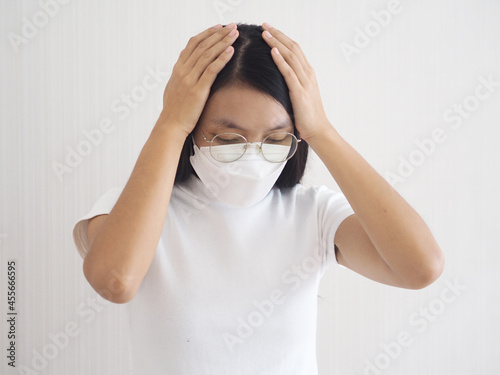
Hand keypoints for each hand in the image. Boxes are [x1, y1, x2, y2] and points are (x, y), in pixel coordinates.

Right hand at [159, 23, 238, 136]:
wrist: (170, 125)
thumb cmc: (174, 111)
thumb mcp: (174, 88)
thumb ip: (180, 75)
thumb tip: (184, 64)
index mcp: (178, 69)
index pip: (193, 44)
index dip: (207, 34)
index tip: (219, 27)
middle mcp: (183, 71)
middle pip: (202, 46)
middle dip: (218, 34)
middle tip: (232, 27)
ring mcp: (190, 80)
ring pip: (208, 55)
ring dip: (223, 42)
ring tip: (235, 35)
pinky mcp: (198, 90)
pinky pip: (211, 70)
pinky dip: (222, 58)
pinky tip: (231, 51)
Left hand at [261, 23, 331, 141]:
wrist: (318, 129)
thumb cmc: (307, 115)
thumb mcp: (300, 95)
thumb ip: (292, 84)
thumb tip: (280, 79)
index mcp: (308, 73)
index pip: (294, 49)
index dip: (282, 38)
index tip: (270, 30)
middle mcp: (308, 73)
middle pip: (292, 47)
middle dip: (278, 35)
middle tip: (264, 25)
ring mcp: (305, 81)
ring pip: (290, 56)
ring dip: (277, 43)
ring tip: (265, 33)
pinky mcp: (299, 91)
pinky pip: (289, 72)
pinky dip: (281, 60)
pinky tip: (273, 51)